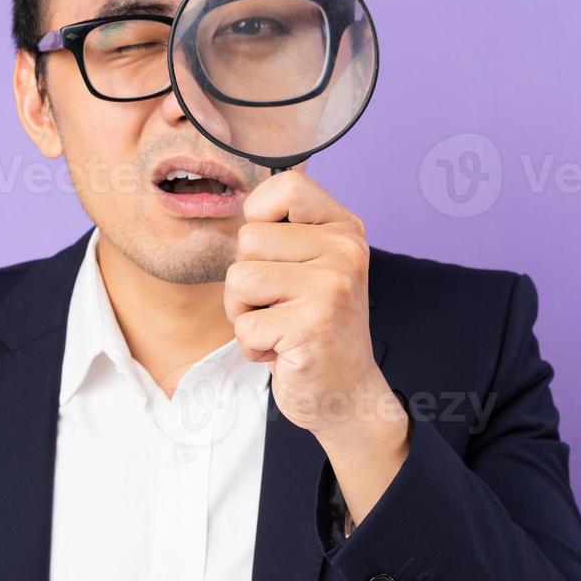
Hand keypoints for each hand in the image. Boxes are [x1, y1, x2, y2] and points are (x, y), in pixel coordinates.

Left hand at [224, 171, 408, 460]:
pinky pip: (244, 325)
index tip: (274, 255)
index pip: (285, 186)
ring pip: (238, 279)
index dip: (259, 217)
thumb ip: (285, 231)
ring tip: (281, 327)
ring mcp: (332, 286)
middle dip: (247, 282)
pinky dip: (253, 346)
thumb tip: (233, 191)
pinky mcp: (313, 324)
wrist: (346, 394)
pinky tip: (284, 352)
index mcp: (345, 228)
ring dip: (245, 315)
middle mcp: (345, 250)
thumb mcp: (312, 266)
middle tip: (281, 307)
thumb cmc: (316, 327)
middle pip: (247, 239)